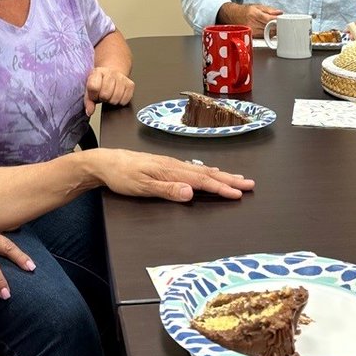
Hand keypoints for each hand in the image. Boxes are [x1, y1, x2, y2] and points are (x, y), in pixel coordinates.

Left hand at [84, 66, 134, 114]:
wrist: (112, 74)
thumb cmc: (100, 83)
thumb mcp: (90, 89)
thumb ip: (88, 101)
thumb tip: (89, 111)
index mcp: (98, 72)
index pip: (94, 87)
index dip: (94, 96)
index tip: (94, 95)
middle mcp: (111, 73)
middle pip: (105, 94)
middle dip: (103, 98)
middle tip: (103, 95)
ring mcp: (122, 78)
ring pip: (116, 99)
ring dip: (111, 101)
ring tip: (110, 95)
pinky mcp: (130, 84)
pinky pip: (125, 100)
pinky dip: (120, 102)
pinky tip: (117, 96)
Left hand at [94, 149, 252, 201]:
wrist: (105, 162)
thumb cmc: (122, 176)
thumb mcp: (141, 186)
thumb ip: (167, 190)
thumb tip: (191, 192)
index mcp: (171, 170)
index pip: (202, 181)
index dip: (222, 188)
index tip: (239, 194)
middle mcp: (175, 165)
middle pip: (207, 173)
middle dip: (229, 179)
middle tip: (250, 184)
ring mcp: (171, 164)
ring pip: (202, 170)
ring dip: (221, 175)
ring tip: (238, 178)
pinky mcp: (165, 165)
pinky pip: (193, 169)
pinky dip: (207, 172)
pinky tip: (210, 173)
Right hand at [217, 2, 280, 37]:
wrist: (231, 15)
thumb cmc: (244, 10)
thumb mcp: (257, 6)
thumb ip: (269, 10)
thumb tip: (279, 12)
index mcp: (255, 14)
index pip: (269, 19)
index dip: (278, 21)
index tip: (283, 20)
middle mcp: (252, 23)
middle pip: (269, 28)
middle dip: (277, 27)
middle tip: (283, 25)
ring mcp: (251, 31)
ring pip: (267, 34)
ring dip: (274, 31)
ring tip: (276, 28)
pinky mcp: (251, 36)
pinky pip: (263, 37)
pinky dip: (268, 34)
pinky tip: (270, 31)